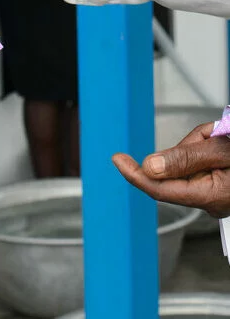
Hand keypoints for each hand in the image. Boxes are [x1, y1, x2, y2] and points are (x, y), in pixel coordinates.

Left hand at [113, 122, 229, 217]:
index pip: (158, 189)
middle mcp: (210, 200)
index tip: (118, 160)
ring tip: (218, 137)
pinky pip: (197, 161)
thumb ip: (185, 158)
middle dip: (186, 147)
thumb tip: (149, 167)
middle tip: (207, 137)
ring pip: (185, 161)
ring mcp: (214, 193)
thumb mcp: (220, 150)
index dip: (135, 174)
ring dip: (198, 143)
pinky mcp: (217, 184)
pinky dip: (204, 146)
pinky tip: (218, 142)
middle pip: (174, 168)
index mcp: (209, 196)